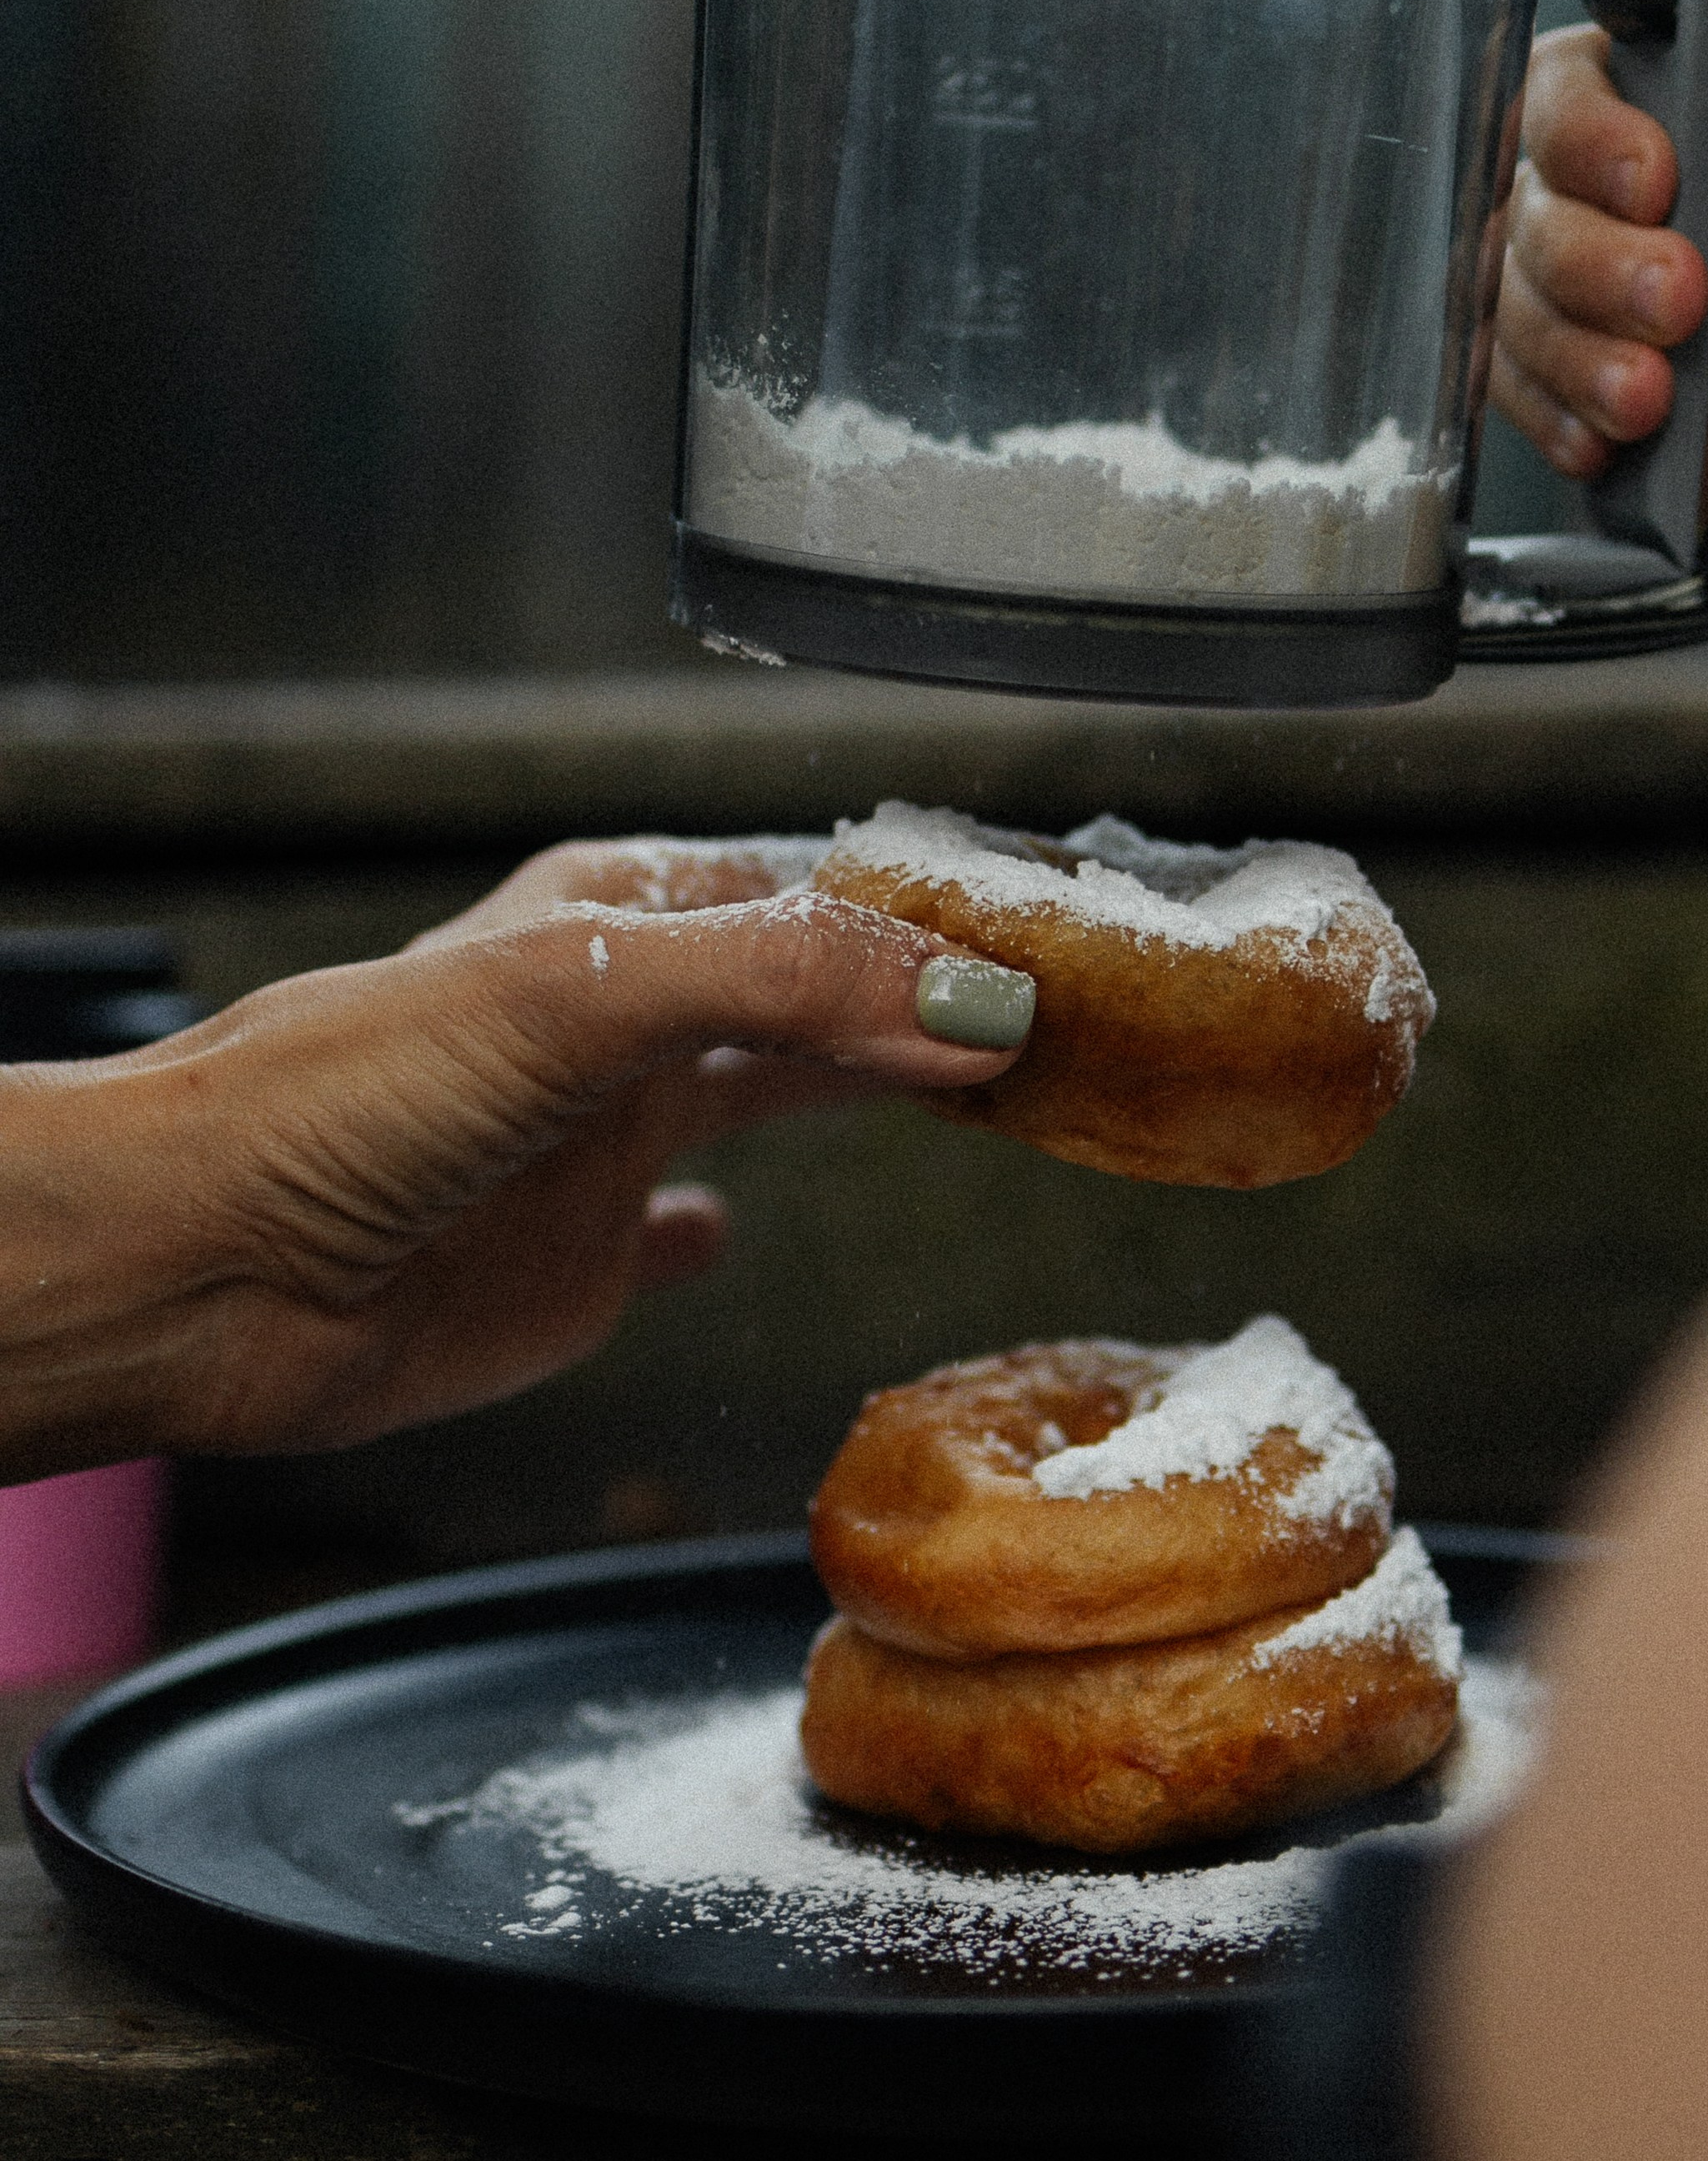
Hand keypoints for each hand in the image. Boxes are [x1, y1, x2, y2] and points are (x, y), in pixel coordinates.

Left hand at [0, 842, 1028, 1481]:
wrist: (195, 1269)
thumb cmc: (339, 1099)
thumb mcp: (580, 995)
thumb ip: (786, 984)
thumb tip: (977, 1001)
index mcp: (619, 919)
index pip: (818, 891)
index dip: (937, 910)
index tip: (1060, 937)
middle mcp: (619, 1022)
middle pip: (814, 989)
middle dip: (927, 994)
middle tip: (1059, 1013)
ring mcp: (597, 1143)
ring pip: (765, 1095)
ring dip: (860, 1086)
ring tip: (972, 1085)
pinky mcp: (564, 1264)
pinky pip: (657, 1234)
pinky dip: (705, 1229)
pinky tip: (728, 1234)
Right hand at [1493, 0, 1707, 694]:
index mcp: (1697, 127)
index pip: (1552, 94)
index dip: (1584, 136)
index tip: (1661, 174)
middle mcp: (1639, 218)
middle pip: (1515, 207)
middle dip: (1594, 260)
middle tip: (1691, 294)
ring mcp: (1611, 323)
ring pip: (1504, 310)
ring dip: (1581, 348)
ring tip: (1672, 386)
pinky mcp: (1601, 421)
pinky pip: (1512, 405)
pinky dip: (1560, 417)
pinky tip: (1633, 427)